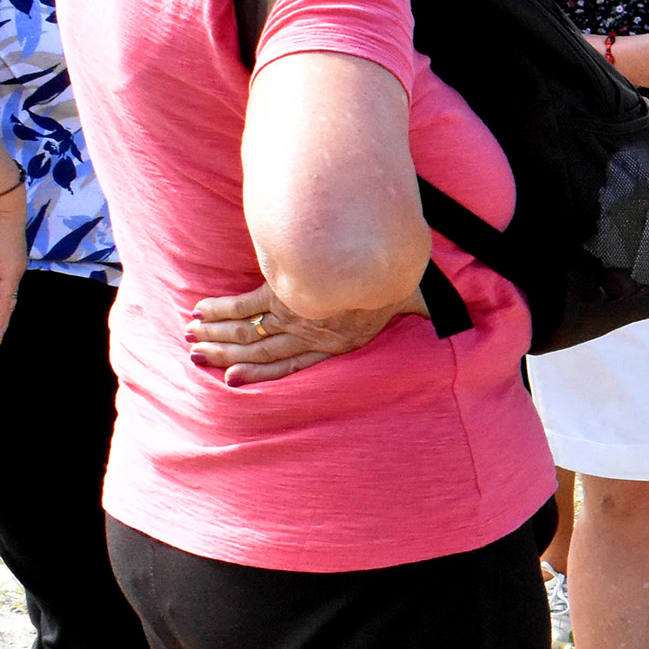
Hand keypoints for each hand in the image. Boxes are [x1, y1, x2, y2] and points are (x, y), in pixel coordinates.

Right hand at [186, 280, 421, 385]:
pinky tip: (199, 312)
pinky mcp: (283, 296)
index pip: (293, 366)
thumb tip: (456, 313)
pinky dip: (220, 311)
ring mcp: (296, 318)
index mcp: (341, 343)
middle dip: (226, 355)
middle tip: (197, 356)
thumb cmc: (403, 281)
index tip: (232, 380)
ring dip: (216, 335)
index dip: (261, 375)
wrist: (385, 267)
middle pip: (262, 352)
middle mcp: (313, 336)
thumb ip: (423, 308)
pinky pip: (244, 307)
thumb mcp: (413, 302)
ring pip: (248, 333)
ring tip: (192, 337)